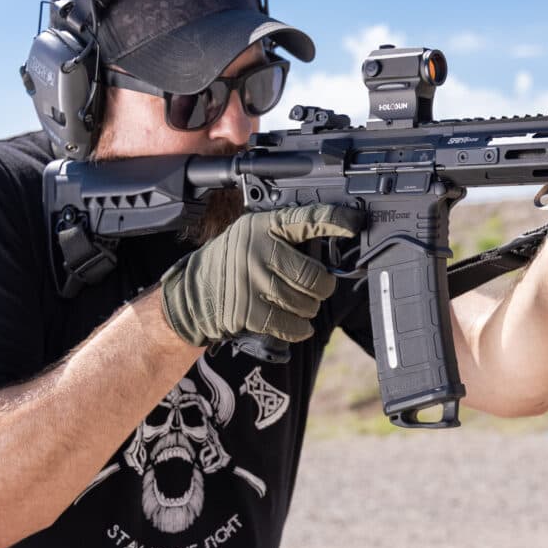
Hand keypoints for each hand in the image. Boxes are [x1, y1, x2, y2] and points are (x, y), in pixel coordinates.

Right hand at [160, 204, 364, 345]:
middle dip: (322, 287)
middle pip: (316, 277)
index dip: (335, 221)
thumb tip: (331, 248)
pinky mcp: (250, 312)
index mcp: (264, 226)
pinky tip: (294, 322)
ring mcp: (254, 283)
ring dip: (308, 308)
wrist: (193, 292)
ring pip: (307, 304)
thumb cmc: (232, 262)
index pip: (307, 219)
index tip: (354, 224)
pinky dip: (299, 328)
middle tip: (317, 286)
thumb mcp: (252, 235)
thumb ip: (285, 237)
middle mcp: (259, 251)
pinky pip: (293, 326)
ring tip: (295, 302)